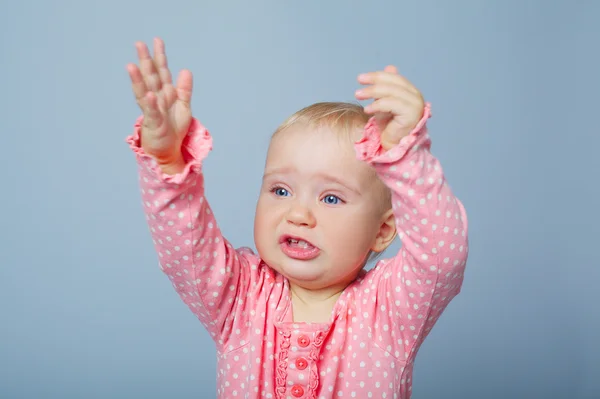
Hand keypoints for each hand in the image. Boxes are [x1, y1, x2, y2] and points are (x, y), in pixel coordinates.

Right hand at [126, 37, 192, 171]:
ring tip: (132, 66)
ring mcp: (153, 110)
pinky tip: (150, 95)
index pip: (161, 72)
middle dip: (145, 62)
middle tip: (139, 44)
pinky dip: (151, 104)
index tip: (157, 40)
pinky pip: (152, 112)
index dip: (160, 57)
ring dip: (138, 80)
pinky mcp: (154, 124)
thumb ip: (184, 89)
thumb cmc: (173, 130)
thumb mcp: (184, 107)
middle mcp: (156, 99)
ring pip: (144, 92)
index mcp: (164, 94)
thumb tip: (186, 70)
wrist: (168, 151)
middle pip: (150, 77)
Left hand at [355, 66, 424, 149]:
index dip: (378, 75)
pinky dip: (377, 105)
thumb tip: (390, 67)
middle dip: (374, 80)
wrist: (393, 146)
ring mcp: (415, 105)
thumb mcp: (384, 103)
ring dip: (372, 91)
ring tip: (358, 95)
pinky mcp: (411, 114)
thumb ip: (386, 88)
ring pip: (391, 92)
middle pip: (393, 82)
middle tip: (358, 81)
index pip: (394, 78)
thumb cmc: (389, 126)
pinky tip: (367, 109)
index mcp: (411, 92)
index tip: (361, 78)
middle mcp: (416, 96)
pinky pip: (391, 104)